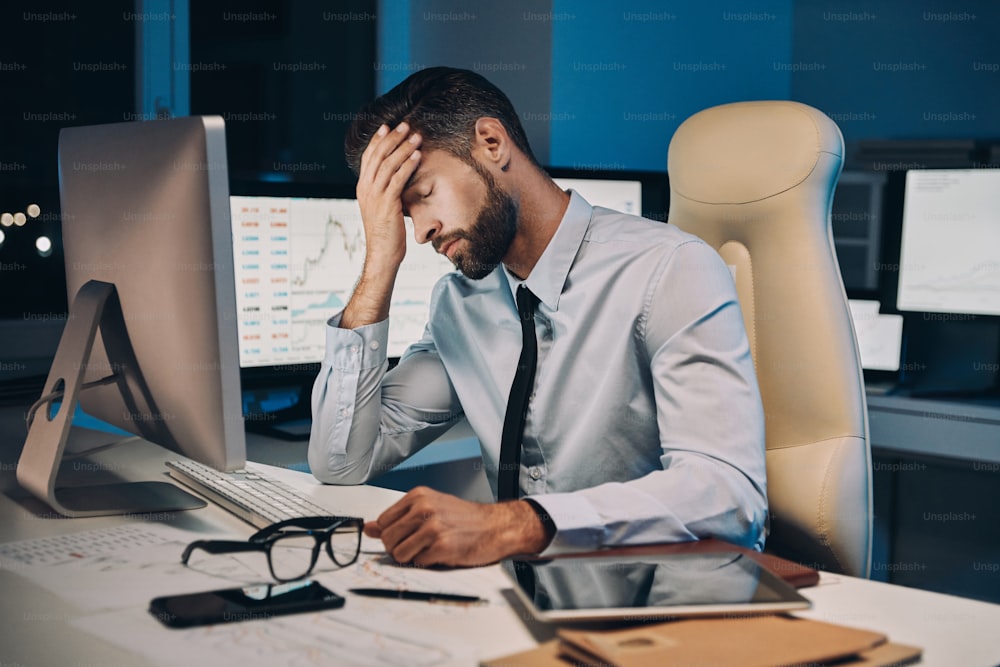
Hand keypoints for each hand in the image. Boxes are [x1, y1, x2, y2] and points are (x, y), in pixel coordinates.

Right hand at [356, 122, 421, 268]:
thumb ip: (385, 191)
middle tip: (406, 125)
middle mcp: (366, 189)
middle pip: (378, 156)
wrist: (382, 254)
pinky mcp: (387, 204)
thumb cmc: (386, 233)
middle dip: (393, 138)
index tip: (387, 127)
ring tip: (416, 136)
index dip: (377, 140)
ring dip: (403, 148)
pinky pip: (397, 179)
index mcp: (362, 187)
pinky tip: (418, 156)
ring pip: (388, 164)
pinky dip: (408, 165)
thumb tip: (395, 178)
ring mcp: (375, 196)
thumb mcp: (382, 208)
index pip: (368, 157)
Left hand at [364, 487, 553, 566]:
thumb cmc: (465, 519)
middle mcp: (424, 509)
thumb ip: (398, 519)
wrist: (497, 526)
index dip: (392, 535)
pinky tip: (442, 554)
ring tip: (429, 550)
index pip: (383, 522)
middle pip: (387, 539)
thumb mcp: (430, 509)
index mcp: (418, 497)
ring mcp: (433, 527)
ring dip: (412, 558)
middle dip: (399, 549)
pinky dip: (428, 563)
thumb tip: (368, 528)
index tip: (404, 537)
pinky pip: (418, 563)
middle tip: (418, 546)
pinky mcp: (442, 546)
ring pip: (399, 554)